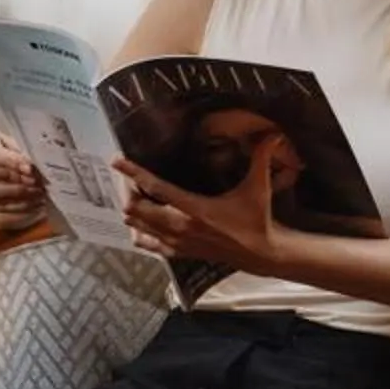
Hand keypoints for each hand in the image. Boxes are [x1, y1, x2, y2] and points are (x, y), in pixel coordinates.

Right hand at [0, 126, 47, 231]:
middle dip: (11, 177)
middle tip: (34, 180)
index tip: (29, 168)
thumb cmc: (18, 150)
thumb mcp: (21, 143)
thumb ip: (23, 152)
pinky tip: (34, 201)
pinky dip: (18, 205)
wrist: (15, 165)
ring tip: (37, 191)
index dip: (10, 160)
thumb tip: (30, 165)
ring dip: (15, 192)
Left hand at [113, 140, 282, 273]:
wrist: (261, 255)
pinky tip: (138, 224)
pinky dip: (140, 232)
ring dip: (132, 210)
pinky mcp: (179, 253)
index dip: (134, 174)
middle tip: (126, 177)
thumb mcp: (259, 187)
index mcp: (196, 209)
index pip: (157, 189)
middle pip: (138, 209)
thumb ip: (261, 158)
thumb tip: (272, 133)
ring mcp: (178, 243)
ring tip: (131, 194)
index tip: (117, 160)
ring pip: (138, 226)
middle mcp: (181, 227)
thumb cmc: (257, 219)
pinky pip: (148, 244)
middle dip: (128, 191)